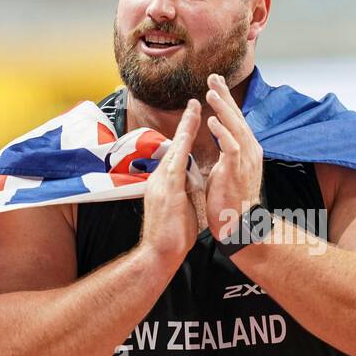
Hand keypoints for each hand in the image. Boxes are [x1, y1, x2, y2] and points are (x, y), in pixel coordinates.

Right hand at [139, 99, 200, 265]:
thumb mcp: (179, 206)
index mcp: (165, 181)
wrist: (159, 253)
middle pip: (175, 144)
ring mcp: (161, 183)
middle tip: (195, 101)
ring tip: (193, 109)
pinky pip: (175, 165)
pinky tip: (187, 135)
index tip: (195, 115)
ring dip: (184, 128)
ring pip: (174, 149)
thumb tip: (189, 180)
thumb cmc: (172, 234)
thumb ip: (183, 190)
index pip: (177, 152)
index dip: (186, 133)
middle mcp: (160, 178)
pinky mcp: (166, 191)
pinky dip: (181, 149)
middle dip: (186, 123)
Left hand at [203, 73, 263, 239]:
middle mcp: (250, 151)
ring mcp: (246, 160)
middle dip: (225, 96)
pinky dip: (222, 133)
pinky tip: (212, 122)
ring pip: (236, 128)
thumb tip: (218, 140)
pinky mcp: (238, 171)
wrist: (238, 224)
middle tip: (213, 77)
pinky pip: (232, 147)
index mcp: (247, 149)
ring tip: (210, 93)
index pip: (236, 119)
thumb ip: (225, 152)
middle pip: (237, 117)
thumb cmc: (229, 199)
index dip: (226, 101)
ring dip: (223, 109)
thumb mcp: (226, 169)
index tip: (215, 85)